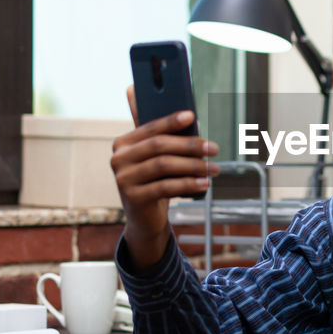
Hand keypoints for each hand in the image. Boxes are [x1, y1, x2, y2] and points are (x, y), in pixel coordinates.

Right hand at [110, 85, 218, 270]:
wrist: (145, 217)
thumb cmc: (156, 180)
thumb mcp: (159, 158)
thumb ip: (167, 136)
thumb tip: (192, 118)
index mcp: (123, 143)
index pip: (150, 127)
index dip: (170, 120)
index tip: (191, 116)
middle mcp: (118, 159)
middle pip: (159, 146)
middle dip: (190, 145)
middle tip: (214, 148)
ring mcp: (123, 179)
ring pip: (164, 165)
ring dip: (194, 165)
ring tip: (214, 168)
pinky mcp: (133, 198)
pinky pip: (165, 187)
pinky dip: (188, 184)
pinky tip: (205, 183)